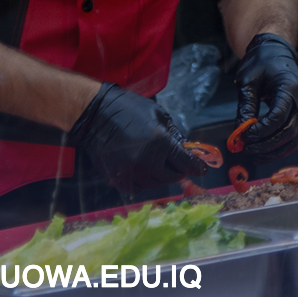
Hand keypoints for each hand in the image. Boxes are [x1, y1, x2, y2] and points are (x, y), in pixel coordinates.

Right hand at [68, 83, 209, 196]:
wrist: (95, 115)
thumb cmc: (129, 109)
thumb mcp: (158, 114)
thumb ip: (173, 133)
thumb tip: (183, 147)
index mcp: (160, 142)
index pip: (185, 162)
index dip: (196, 167)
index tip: (202, 169)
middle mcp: (147, 161)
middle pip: (171, 177)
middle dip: (177, 171)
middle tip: (177, 165)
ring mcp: (131, 172)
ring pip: (154, 184)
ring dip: (159, 176)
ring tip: (157, 165)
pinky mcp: (117, 179)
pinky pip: (137, 188)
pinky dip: (143, 182)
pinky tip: (141, 170)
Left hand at [231, 33, 297, 161]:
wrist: (276, 52)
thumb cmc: (261, 62)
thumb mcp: (248, 80)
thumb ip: (246, 105)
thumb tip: (240, 130)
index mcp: (289, 87)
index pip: (279, 116)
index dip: (262, 130)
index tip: (245, 136)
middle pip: (289, 131)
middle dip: (267, 144)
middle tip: (247, 148)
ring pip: (296, 139)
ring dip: (276, 151)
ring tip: (255, 155)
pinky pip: (297, 136)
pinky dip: (282, 148)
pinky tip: (266, 152)